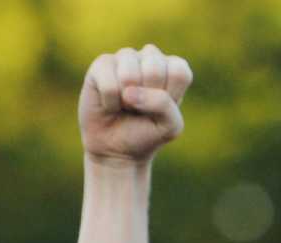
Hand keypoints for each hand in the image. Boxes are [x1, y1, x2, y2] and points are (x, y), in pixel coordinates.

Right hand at [79, 45, 192, 165]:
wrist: (117, 148)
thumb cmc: (147, 132)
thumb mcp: (169, 126)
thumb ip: (163, 104)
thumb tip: (129, 92)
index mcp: (172, 68)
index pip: (178, 72)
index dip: (171, 96)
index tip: (162, 109)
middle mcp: (150, 56)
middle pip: (155, 69)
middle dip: (148, 98)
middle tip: (142, 108)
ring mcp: (125, 57)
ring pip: (129, 75)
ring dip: (128, 101)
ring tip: (127, 104)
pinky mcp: (102, 63)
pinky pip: (109, 85)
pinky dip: (111, 103)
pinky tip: (111, 103)